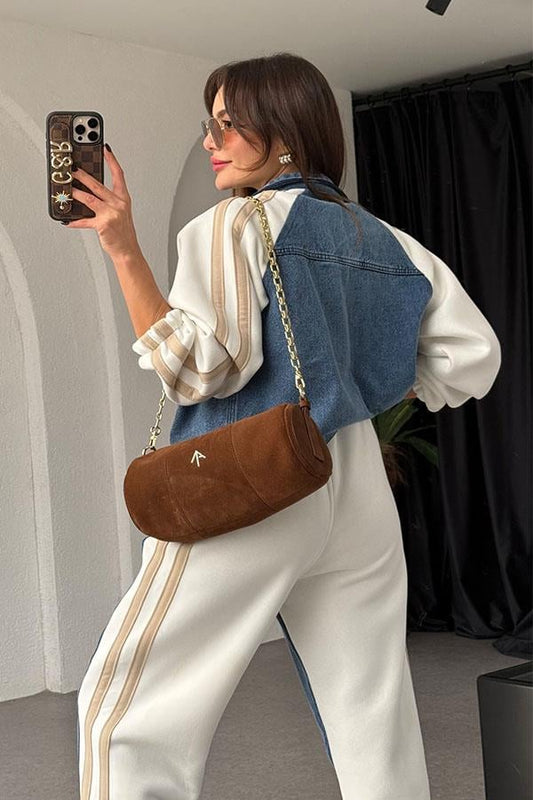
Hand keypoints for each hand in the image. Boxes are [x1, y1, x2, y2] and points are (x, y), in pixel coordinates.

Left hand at [63, 145, 140, 260]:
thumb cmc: (123, 232)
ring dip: (75, 193)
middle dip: (82, 175)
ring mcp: (110, 214)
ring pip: (89, 199)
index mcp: (123, 199)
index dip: (112, 161)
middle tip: (72, 169)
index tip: (105, 149)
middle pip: (97, 185)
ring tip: (67, 190)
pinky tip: (67, 220)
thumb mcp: (120, 213)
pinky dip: (75, 221)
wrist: (128, 250)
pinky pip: (85, 221)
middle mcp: (118, 204)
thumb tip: (88, 192)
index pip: (118, 175)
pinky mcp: (102, 225)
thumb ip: (107, 201)